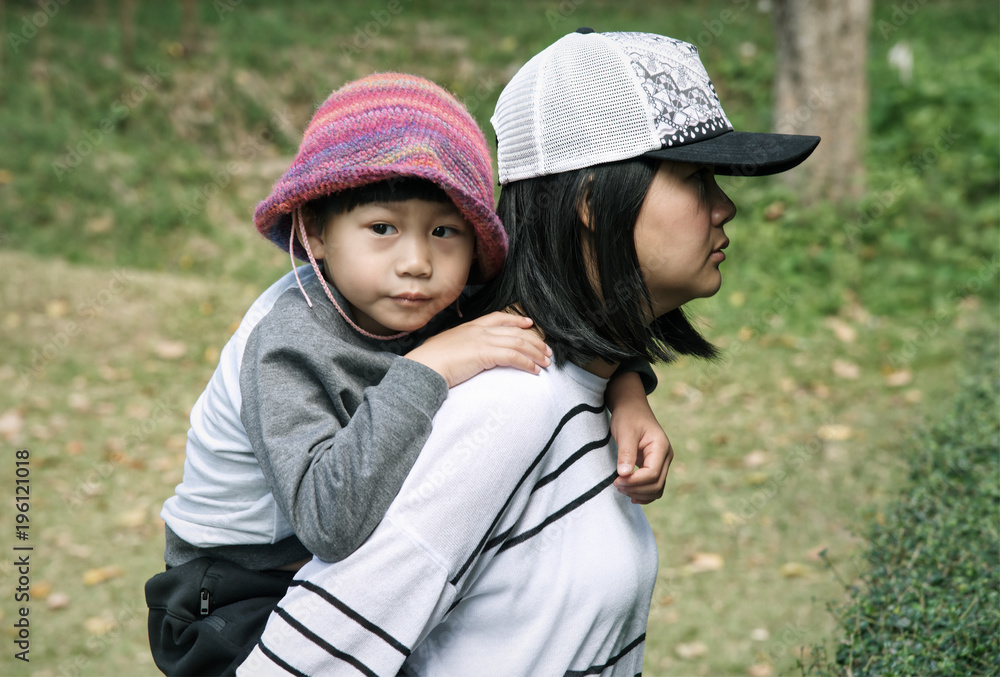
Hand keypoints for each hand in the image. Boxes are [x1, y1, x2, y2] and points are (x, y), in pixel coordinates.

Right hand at [405, 312, 551, 387]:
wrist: (424, 367)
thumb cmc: (431, 362)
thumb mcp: (448, 348)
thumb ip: (462, 348)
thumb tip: (467, 356)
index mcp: (470, 326)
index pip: (499, 318)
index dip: (516, 320)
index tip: (530, 324)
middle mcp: (479, 330)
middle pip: (514, 332)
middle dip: (534, 341)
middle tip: (547, 350)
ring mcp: (482, 340)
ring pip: (518, 343)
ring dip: (535, 353)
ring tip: (546, 363)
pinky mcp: (485, 353)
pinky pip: (513, 356)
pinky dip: (527, 363)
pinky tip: (534, 370)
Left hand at [606, 371, 671, 503]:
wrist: (631, 408)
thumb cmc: (628, 416)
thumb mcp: (625, 432)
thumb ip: (626, 453)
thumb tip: (624, 474)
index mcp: (661, 447)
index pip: (652, 473)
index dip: (635, 481)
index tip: (616, 480)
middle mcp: (665, 456)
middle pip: (656, 484)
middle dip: (636, 489)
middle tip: (616, 484)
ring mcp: (662, 462)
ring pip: (657, 489)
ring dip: (639, 493)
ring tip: (620, 488)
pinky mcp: (655, 466)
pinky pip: (654, 486)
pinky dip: (644, 494)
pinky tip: (630, 494)